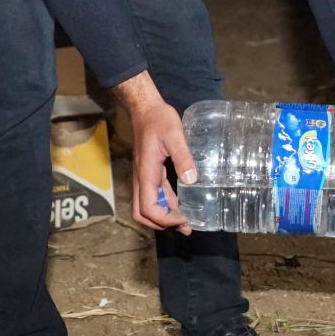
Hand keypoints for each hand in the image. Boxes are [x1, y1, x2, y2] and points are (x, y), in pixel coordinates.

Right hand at [111, 71, 192, 234]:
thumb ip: (183, 157)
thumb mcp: (174, 136)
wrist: (146, 109)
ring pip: (148, 206)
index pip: (149, 208)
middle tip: (185, 226)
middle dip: (162, 224)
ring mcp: (145, 177)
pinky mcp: (150, 172)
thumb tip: (192, 180)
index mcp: (146, 174)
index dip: (165, 219)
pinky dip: (167, 204)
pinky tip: (182, 204)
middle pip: (143, 213)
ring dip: (165, 216)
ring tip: (187, 221)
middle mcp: (142, 179)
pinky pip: (155, 195)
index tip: (184, 218)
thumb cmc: (159, 120)